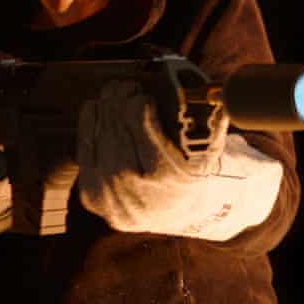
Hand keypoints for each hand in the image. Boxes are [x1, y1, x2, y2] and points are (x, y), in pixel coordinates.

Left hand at [77, 80, 281, 240]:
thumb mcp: (207, 154)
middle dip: (122, 98)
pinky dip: (91, 122)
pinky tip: (101, 109)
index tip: (148, 97)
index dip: (140, 101)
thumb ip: (211, 124)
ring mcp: (106, 191)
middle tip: (131, 87)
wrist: (170, 216)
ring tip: (118, 94)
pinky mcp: (89, 192)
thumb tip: (220, 96)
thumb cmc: (191, 177)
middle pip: (116, 121)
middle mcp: (130, 185)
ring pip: (99, 130)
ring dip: (107, 106)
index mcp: (163, 172)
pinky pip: (83, 144)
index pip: (138, 118)